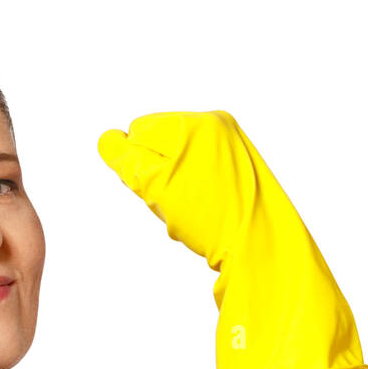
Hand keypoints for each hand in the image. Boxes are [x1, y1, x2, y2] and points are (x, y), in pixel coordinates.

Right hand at [97, 110, 255, 272]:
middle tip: (177, 202)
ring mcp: (232, 145)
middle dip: (157, 174)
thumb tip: (108, 141)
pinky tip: (206, 210)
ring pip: (178, 160)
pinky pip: (200, 171)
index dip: (136, 164)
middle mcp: (217, 125)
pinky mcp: (240, 166)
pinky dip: (193, 190)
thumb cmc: (207, 217)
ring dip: (174, 185)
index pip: (138, 131)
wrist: (259, 246)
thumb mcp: (155, 186)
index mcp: (195, 122)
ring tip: (193, 209)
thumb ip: (125, 160)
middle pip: (159, 144)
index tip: (157, 189)